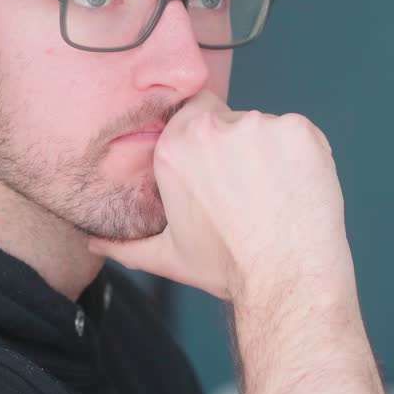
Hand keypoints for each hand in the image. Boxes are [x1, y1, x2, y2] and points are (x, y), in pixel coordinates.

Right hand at [89, 90, 353, 305]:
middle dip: (235, 145)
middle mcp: (211, 128)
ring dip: (269, 151)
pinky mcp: (298, 130)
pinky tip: (295, 187)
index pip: (191, 114)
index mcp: (173, 148)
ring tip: (272, 194)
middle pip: (227, 117)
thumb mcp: (169, 256)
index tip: (219, 168)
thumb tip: (93, 242)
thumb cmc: (230, 268)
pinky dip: (300, 155)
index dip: (206, 141)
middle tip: (248, 188)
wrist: (287, 279)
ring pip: (263, 126)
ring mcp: (258, 125)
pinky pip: (297, 133)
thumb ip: (126, 244)